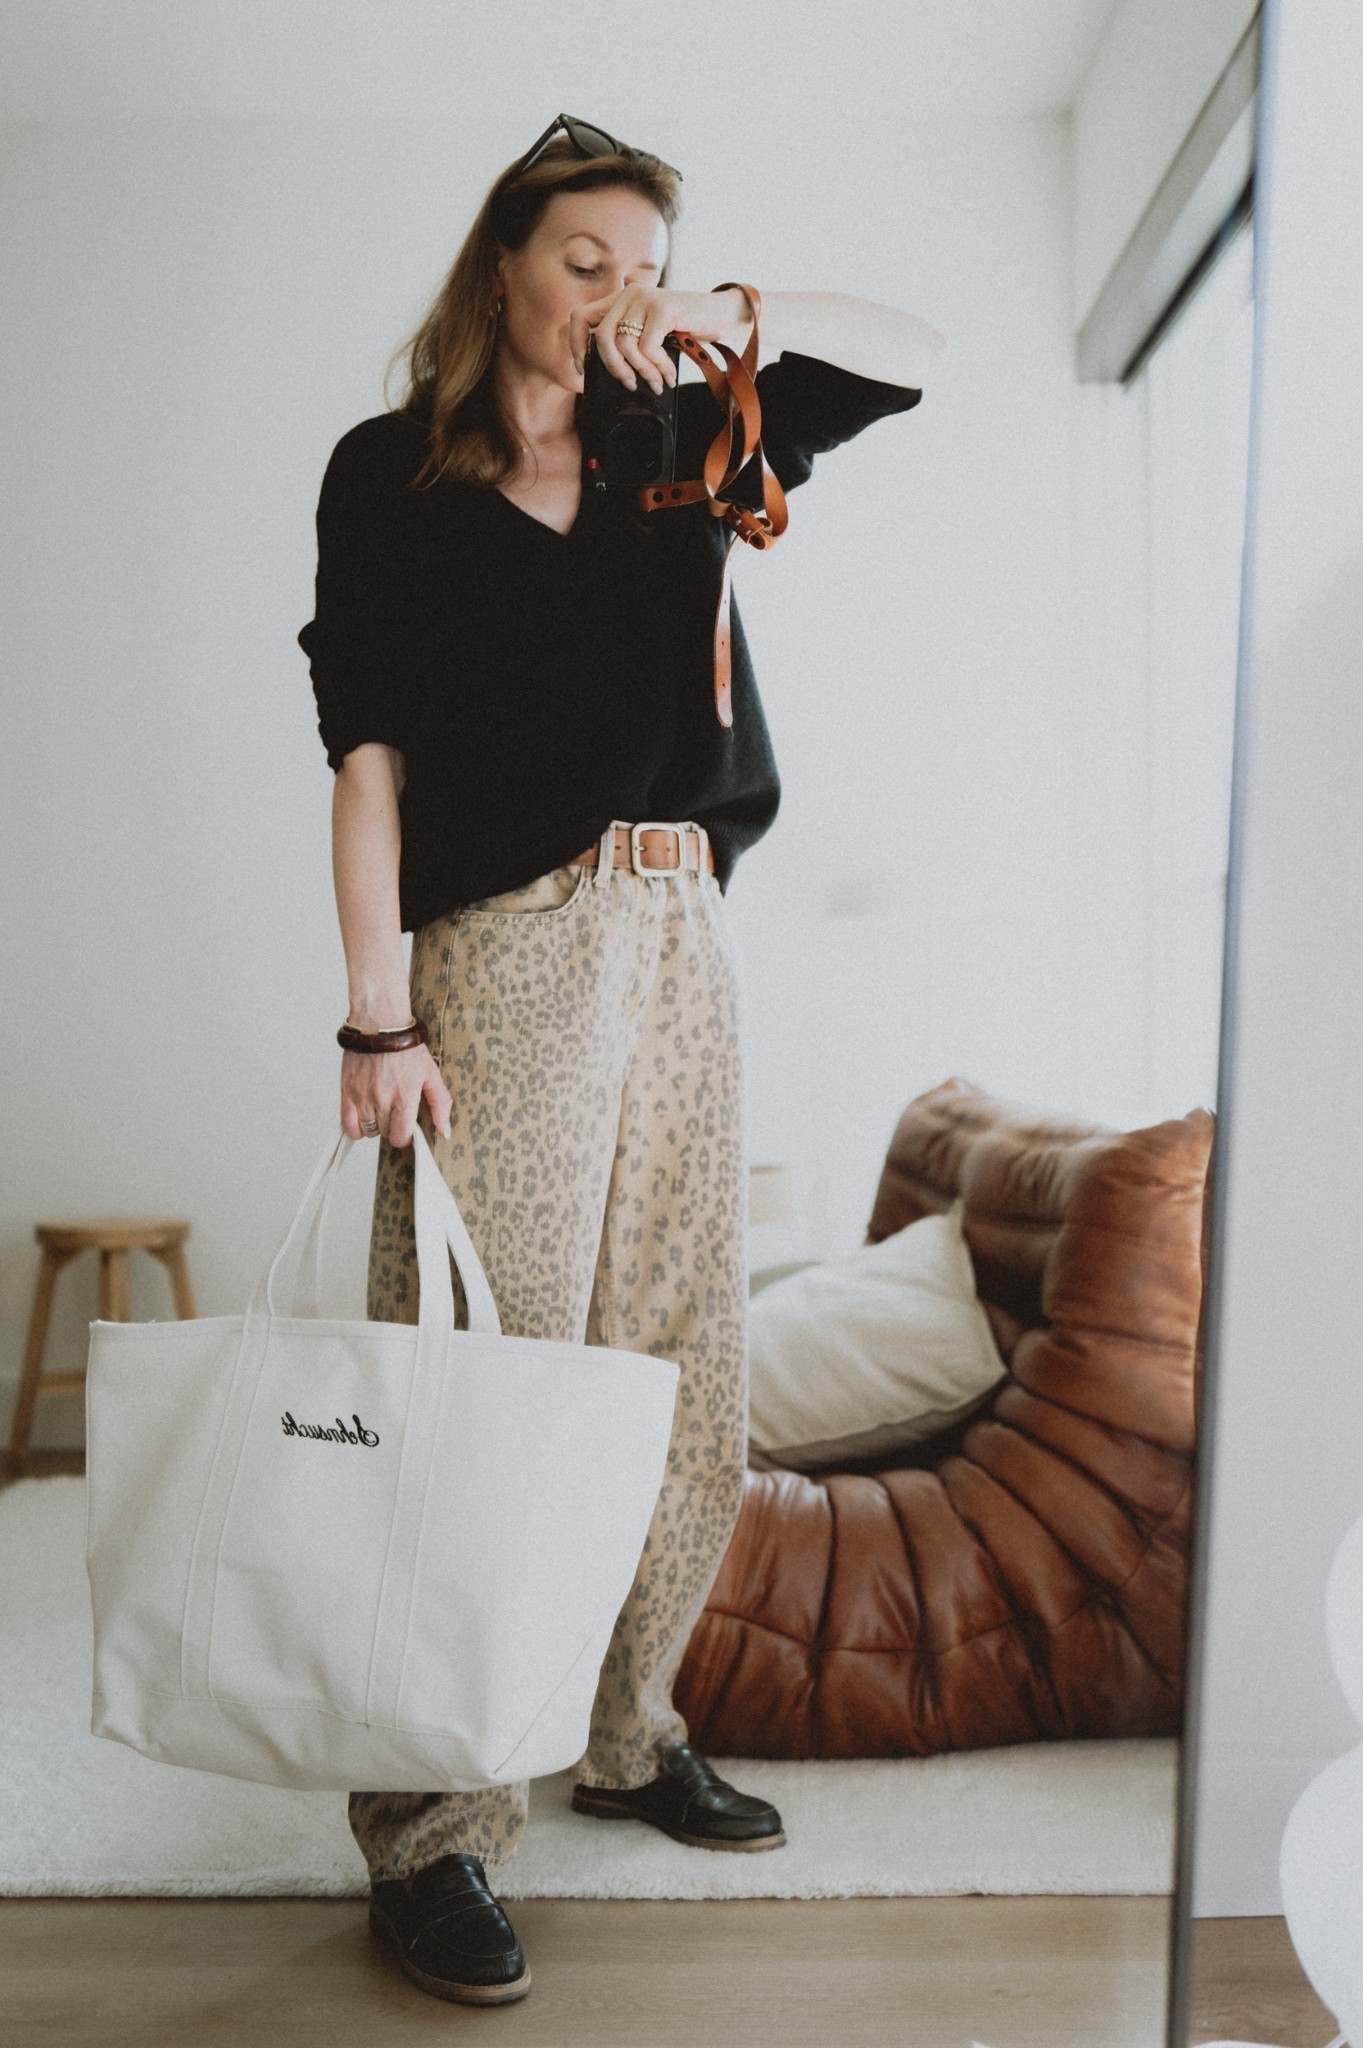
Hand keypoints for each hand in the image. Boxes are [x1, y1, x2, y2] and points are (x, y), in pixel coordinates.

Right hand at [341, 1043, 453, 1148]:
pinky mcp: (347, 1091)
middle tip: (393, 1110)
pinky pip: (347, 1125)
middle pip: (385, 1133)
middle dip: (391, 1126)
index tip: (405, 1125)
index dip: (404, 1135)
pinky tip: (363, 1117)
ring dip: (374, 1124)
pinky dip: (355, 1127)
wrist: (380, 1024)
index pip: (401, 1137)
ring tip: (379, 1109)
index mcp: (405, 1097)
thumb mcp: (431, 1074)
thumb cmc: (405, 1046)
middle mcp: (382, 1099)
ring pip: (367, 1131)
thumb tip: (445, 1131)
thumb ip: (440, 1104)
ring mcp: (363, 1096)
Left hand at [569, 286, 750, 394]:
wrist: (722, 316)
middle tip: (629, 385)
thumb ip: (628, 343)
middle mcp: (628, 294)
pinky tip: (668, 374)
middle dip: (613, 368)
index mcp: (620, 300)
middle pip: (600, 337)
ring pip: (623, 345)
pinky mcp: (662, 307)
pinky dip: (657, 367)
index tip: (583, 368)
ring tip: (656, 383)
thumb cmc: (685, 330)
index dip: (575, 344)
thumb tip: (608, 372)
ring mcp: (645, 298)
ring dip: (641, 372)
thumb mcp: (650, 336)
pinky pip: (646, 348)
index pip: (579, 316)